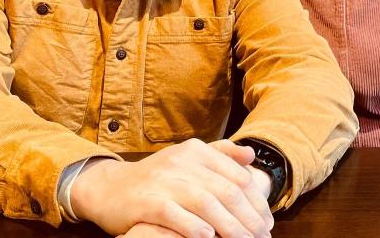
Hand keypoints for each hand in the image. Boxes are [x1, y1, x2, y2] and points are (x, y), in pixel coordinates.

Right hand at [70, 138, 273, 237]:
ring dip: (230, 227)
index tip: (267, 222)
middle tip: (262, 237)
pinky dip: (194, 227)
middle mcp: (181, 161)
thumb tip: (251, 157)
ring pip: (206, 203)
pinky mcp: (146, 201)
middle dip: (249, 218)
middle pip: (226, 191)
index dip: (256, 201)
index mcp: (196, 151)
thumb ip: (220, 154)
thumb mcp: (188, 159)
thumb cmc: (157, 179)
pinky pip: (175, 215)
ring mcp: (163, 180)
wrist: (111, 188)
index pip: (237, 176)